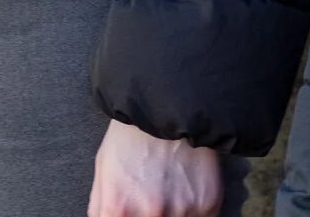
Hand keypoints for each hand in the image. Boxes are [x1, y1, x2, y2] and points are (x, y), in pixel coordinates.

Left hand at [89, 123, 222, 216]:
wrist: (167, 104)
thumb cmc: (131, 136)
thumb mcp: (103, 168)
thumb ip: (100, 207)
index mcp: (118, 207)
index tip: (132, 212)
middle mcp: (151, 214)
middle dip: (151, 214)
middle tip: (154, 198)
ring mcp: (182, 210)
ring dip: (176, 212)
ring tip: (171, 189)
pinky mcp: (208, 204)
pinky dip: (196, 209)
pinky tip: (188, 187)